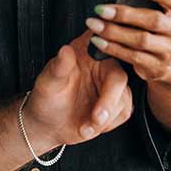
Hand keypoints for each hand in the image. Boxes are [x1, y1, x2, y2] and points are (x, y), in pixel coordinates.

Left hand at [23, 34, 134, 151]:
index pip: (106, 44)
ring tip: (83, 127)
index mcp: (86, 51)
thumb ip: (59, 66)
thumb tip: (65, 50)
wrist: (48, 125)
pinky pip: (123, 112)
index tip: (103, 76)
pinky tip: (90, 125)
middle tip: (95, 118)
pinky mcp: (117, 101)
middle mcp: (102, 65)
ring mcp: (111, 84)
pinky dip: (107, 124)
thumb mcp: (48, 82)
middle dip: (108, 103)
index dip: (112, 54)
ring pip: (123, 99)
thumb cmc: (46, 99)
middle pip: (119, 78)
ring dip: (104, 119)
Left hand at [84, 0, 170, 86]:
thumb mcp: (164, 9)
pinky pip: (132, 57)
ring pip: (141, 40)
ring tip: (94, 24)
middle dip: (124, 14)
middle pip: (153, 20)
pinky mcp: (159, 67)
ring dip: (113, 32)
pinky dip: (113, 48)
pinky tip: (98, 41)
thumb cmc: (161, 27)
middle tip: (101, 9)